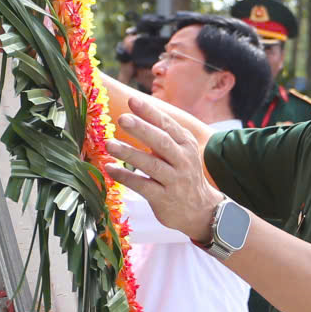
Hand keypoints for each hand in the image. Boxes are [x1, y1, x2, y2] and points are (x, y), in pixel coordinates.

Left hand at [102, 76, 226, 240]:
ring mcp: (175, 181)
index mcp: (186, 144)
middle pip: (162, 142)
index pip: (167, 125)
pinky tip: (110, 168)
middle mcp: (183, 160)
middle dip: (142, 129)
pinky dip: (125, 176)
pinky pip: (142, 186)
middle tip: (122, 118)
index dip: (150, 113)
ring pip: (151, 165)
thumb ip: (164, 135)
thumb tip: (136, 112)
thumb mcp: (181, 151)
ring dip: (129, 153)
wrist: (200, 210)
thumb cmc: (183, 174)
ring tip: (109, 144)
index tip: (132, 101)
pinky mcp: (164, 199)